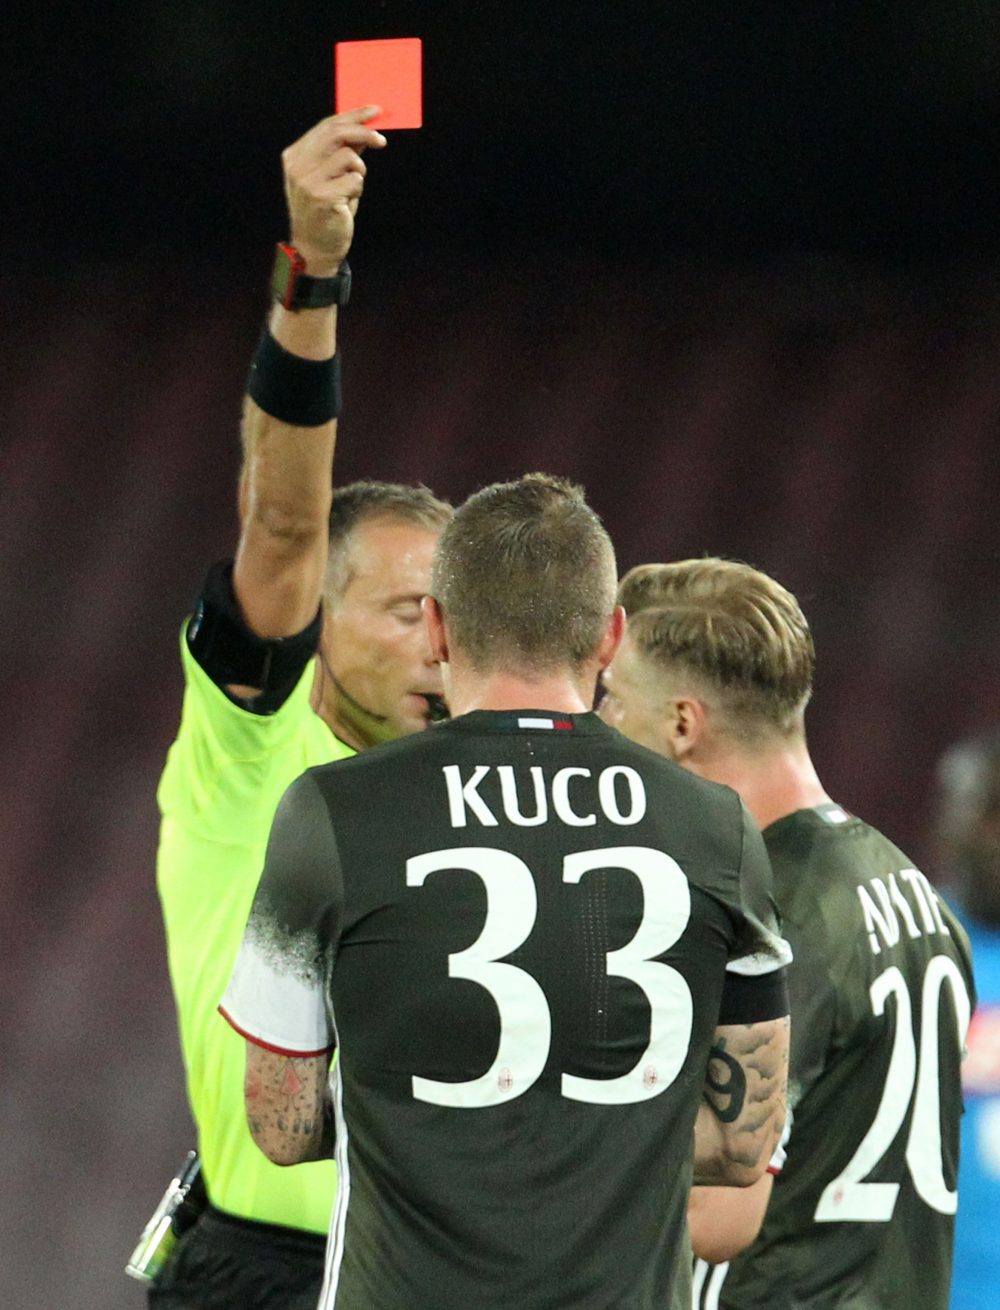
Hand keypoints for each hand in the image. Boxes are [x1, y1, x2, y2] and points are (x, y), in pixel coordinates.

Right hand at [281, 107, 386, 275]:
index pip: (327, 125)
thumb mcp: (329, 177)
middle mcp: (298, 165)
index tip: (374, 111)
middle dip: (364, 132)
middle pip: (337, 133)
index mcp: (295, 156)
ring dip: (359, 172)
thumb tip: (364, 130)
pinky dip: (357, 190)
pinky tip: (347, 203)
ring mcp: (308, 181)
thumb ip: (341, 153)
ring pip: (349, 157)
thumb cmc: (325, 212)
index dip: (353, 115)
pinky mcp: (322, 196)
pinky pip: (355, 180)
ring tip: (350, 189)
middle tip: (381, 140)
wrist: (314, 249)